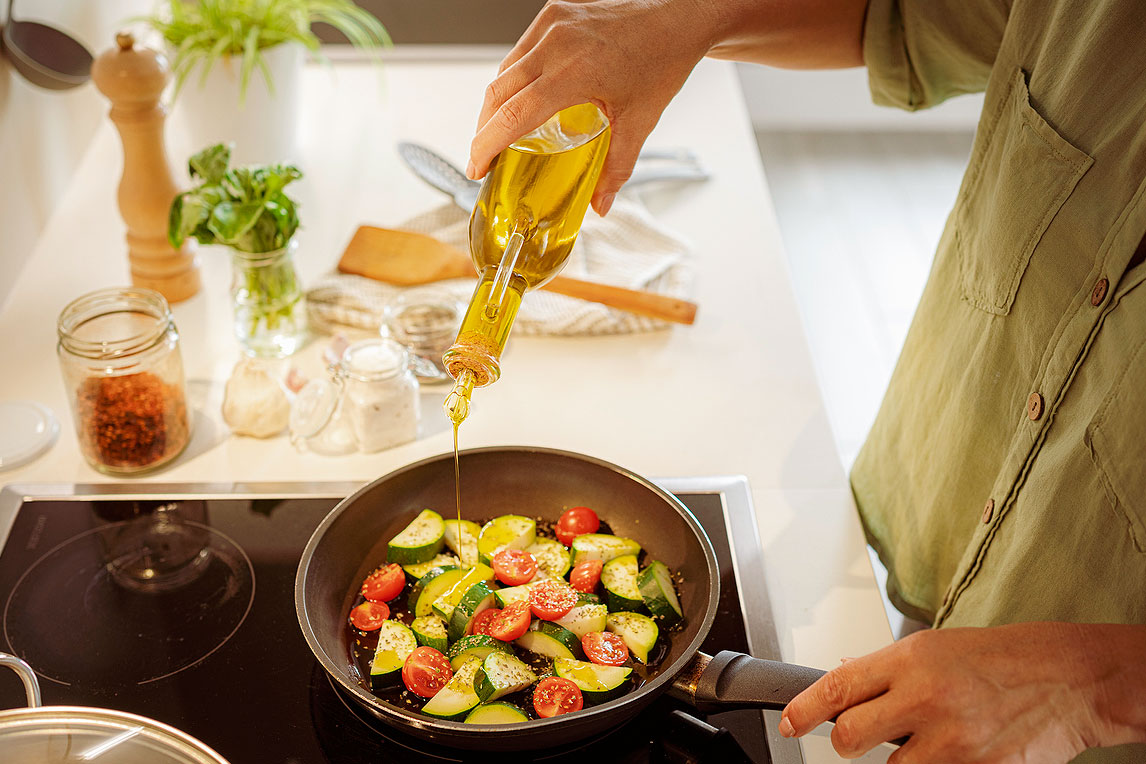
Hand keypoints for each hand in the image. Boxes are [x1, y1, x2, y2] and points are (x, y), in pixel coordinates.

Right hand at [467, 0, 719, 214]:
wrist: (678, 18)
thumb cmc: (662, 61)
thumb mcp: (641, 121)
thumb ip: (617, 167)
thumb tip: (599, 205)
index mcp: (575, 71)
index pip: (514, 114)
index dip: (487, 145)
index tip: (477, 167)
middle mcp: (556, 42)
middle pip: (498, 93)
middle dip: (484, 129)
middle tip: (484, 158)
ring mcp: (552, 24)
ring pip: (505, 71)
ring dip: (496, 104)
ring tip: (499, 133)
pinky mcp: (553, 13)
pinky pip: (520, 52)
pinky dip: (513, 79)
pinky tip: (521, 99)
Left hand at [779, 622, 1145, 762]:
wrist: (1068, 679)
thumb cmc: (1002, 658)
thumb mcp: (935, 648)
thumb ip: (887, 670)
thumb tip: (842, 683)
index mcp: (910, 658)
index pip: (837, 687)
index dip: (803, 710)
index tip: (790, 723)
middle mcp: (924, 696)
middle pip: (850, 737)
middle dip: (846, 742)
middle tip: (856, 738)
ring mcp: (951, 738)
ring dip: (900, 759)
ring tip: (929, 736)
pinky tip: (954, 749)